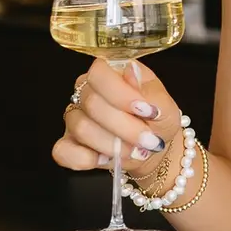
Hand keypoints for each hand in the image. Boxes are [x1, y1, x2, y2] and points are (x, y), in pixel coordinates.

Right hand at [53, 56, 177, 178]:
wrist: (152, 149)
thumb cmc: (157, 122)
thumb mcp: (166, 107)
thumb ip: (150, 92)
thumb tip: (131, 71)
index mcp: (111, 75)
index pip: (99, 73)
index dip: (120, 94)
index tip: (145, 111)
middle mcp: (87, 92)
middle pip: (92, 104)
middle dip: (125, 127)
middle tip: (148, 140)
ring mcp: (74, 117)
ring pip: (82, 129)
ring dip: (113, 146)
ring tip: (134, 150)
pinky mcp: (68, 143)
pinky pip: (64, 151)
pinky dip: (87, 159)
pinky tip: (106, 159)